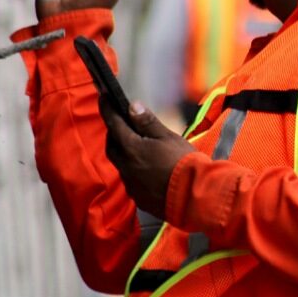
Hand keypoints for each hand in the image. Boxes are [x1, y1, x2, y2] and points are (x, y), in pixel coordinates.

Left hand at [101, 98, 196, 218]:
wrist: (194, 196)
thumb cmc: (183, 163)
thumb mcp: (168, 137)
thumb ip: (147, 122)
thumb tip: (132, 106)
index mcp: (131, 149)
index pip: (114, 124)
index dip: (107, 109)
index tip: (103, 97)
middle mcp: (126, 167)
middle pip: (112, 147)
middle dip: (113, 134)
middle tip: (120, 124)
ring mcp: (131, 185)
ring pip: (121, 165)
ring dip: (124, 154)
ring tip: (137, 147)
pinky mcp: (139, 198)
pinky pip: (131, 181)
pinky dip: (134, 171)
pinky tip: (147, 170)